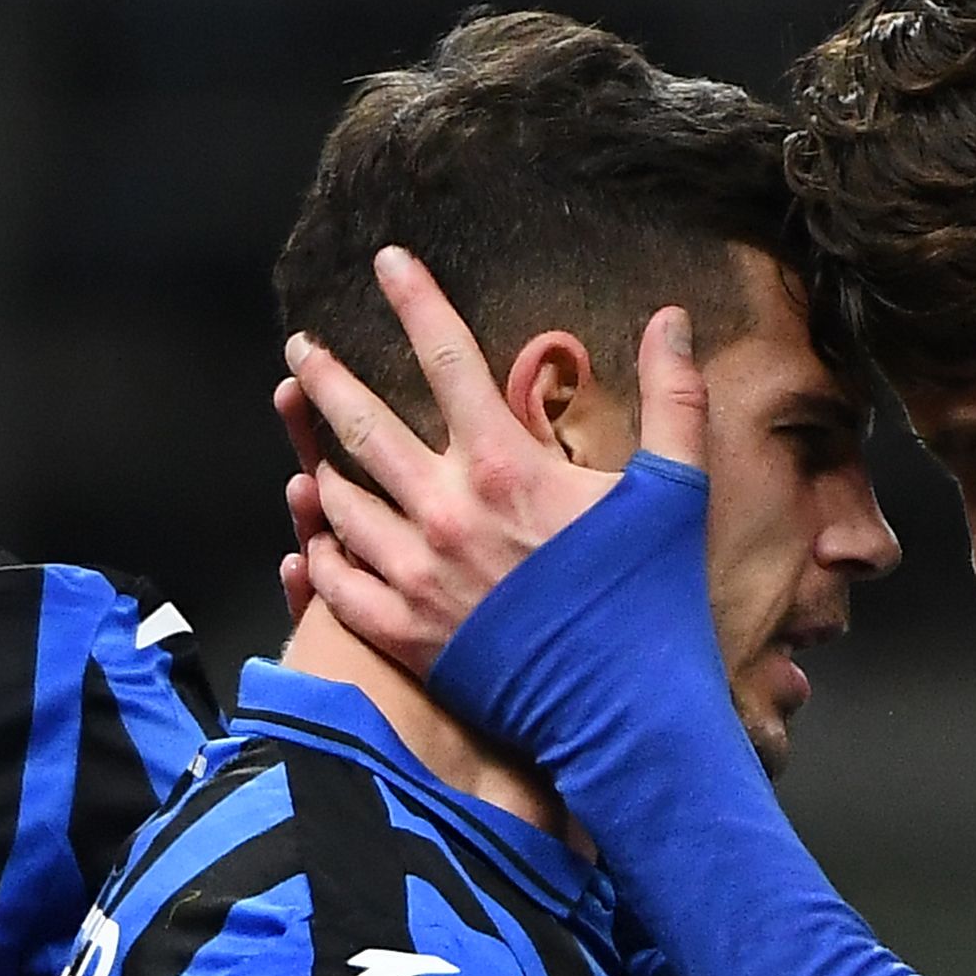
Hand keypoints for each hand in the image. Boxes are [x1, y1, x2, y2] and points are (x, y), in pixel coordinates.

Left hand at [271, 245, 706, 672]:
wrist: (628, 715)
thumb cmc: (651, 601)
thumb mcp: (674, 490)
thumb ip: (674, 398)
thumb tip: (673, 319)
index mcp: (504, 466)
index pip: (446, 356)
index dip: (415, 299)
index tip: (386, 260)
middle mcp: (444, 511)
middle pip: (361, 427)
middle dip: (325, 379)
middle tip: (301, 351)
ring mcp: (415, 575)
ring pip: (339, 504)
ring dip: (319, 469)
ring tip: (310, 450)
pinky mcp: (405, 634)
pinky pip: (337, 584)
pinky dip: (320, 556)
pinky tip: (313, 541)